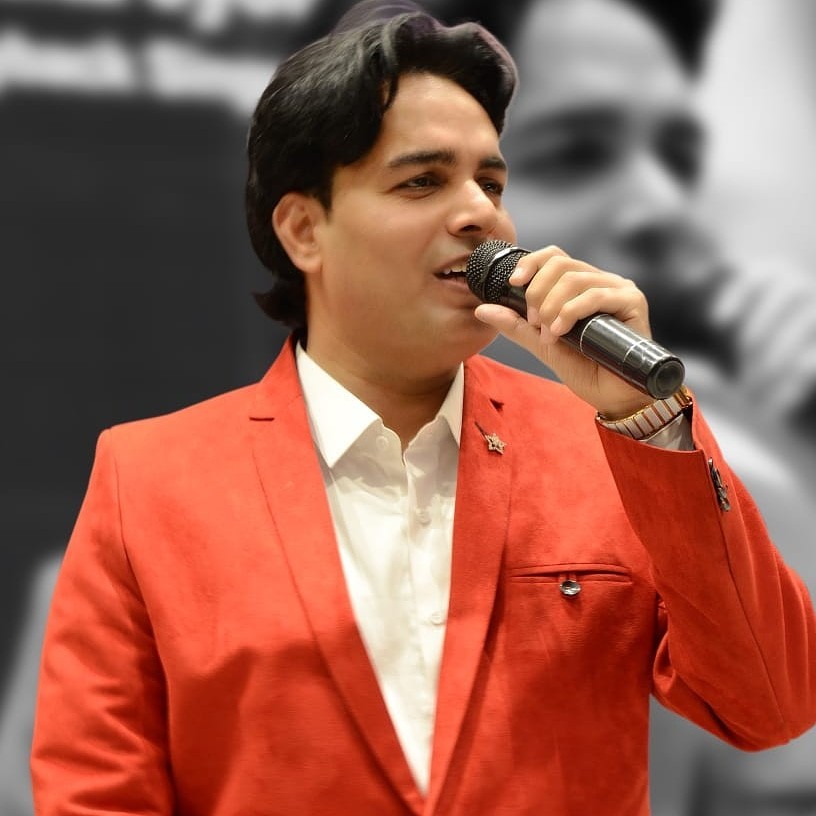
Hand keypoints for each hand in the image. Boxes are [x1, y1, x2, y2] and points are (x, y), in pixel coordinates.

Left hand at [474, 245, 654, 417]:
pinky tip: (561, 332)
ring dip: (552, 307)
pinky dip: (571, 311)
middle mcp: (601, 281)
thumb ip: (516, 325)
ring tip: (550, 335)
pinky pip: (596, 294)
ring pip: (575, 278)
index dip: (531, 264)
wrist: (613, 397)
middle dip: (538, 293)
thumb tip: (482, 309)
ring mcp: (618, 289)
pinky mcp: (633, 302)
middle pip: (561, 263)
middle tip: (535, 323)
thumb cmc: (585, 370)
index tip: (513, 284)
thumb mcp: (542, 344)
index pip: (554, 257)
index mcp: (582, 286)